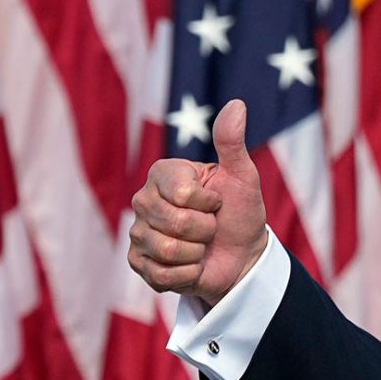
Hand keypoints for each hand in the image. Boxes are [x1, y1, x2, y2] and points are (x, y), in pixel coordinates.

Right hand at [127, 100, 268, 305]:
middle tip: (210, 228)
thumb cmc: (240, 212)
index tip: (216, 202)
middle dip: (206, 231)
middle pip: (176, 224)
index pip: (182, 194)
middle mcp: (143, 200)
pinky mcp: (138, 263)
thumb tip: (236, 104)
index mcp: (163, 174)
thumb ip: (232, 142)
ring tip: (200, 247)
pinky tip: (190, 266)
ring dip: (196, 254)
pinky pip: (160, 274)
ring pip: (167, 250)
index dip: (209, 204)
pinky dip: (186, 275)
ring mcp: (137, 232)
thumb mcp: (242, 176)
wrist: (241, 256)